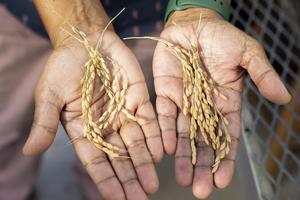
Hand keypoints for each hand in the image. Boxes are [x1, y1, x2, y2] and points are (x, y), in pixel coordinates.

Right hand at [23, 3, 162, 198]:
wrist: (86, 41)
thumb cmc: (63, 67)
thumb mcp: (50, 94)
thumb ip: (44, 122)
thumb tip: (29, 151)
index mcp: (83, 130)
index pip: (95, 160)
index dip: (105, 180)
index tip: (116, 199)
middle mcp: (106, 127)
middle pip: (119, 157)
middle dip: (129, 178)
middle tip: (141, 197)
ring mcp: (124, 114)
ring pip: (137, 144)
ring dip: (145, 163)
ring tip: (152, 183)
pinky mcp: (139, 99)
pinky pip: (149, 121)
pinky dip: (155, 137)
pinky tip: (161, 153)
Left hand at [153, 8, 290, 198]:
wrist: (193, 25)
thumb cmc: (222, 37)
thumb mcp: (247, 53)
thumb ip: (262, 75)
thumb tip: (284, 99)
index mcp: (226, 103)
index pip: (227, 137)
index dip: (225, 158)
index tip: (222, 180)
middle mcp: (204, 109)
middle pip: (204, 143)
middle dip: (202, 166)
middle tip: (200, 190)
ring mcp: (185, 103)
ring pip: (183, 135)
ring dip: (182, 157)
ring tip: (182, 179)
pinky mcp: (166, 94)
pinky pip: (165, 117)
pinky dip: (166, 132)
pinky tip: (165, 150)